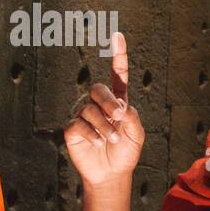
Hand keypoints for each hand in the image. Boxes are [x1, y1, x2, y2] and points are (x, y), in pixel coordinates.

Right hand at [63, 32, 143, 187]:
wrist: (111, 174)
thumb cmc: (125, 152)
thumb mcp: (136, 135)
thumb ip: (132, 118)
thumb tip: (120, 107)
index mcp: (118, 101)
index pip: (117, 75)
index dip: (118, 55)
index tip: (117, 36)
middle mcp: (99, 105)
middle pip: (98, 89)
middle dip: (109, 102)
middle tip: (118, 117)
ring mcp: (84, 116)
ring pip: (89, 109)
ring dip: (103, 125)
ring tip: (110, 139)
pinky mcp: (73, 129)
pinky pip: (78, 124)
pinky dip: (91, 133)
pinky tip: (98, 142)